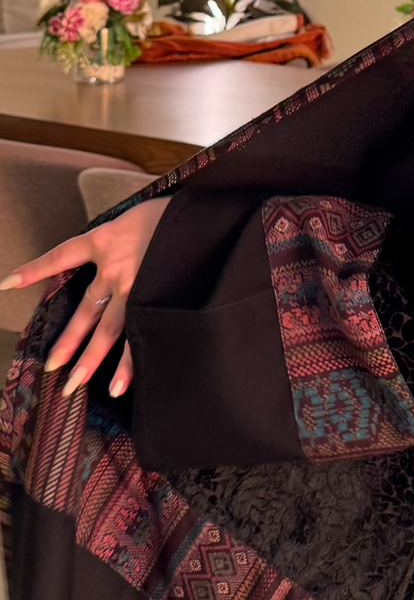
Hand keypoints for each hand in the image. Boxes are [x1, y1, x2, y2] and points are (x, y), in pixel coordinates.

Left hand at [0, 197, 170, 398]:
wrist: (207, 214)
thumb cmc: (175, 212)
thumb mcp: (139, 214)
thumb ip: (125, 237)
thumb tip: (122, 255)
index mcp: (106, 240)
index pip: (62, 256)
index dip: (34, 269)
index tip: (7, 283)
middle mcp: (115, 270)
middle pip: (86, 313)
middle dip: (69, 343)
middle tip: (54, 370)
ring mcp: (137, 289)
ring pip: (110, 332)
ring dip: (93, 361)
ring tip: (78, 386)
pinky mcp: (158, 300)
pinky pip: (141, 336)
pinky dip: (131, 364)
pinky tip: (119, 388)